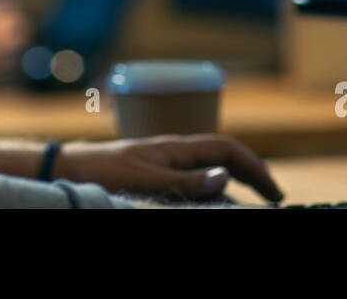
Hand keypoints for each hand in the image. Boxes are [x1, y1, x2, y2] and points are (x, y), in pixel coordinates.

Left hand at [53, 134, 283, 202]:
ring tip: (256, 200)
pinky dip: (216, 185)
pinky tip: (219, 200)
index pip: (228, 148)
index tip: (273, 191)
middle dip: (253, 173)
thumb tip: (225, 176)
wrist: (72, 166)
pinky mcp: (158, 168)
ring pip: (213, 164)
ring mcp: (168, 158)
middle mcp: (177, 149)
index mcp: (177, 146)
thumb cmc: (106, 173)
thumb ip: (186, 181)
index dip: (255, 167)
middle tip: (274, 197)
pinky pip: (197, 173)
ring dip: (238, 178)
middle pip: (225, 154)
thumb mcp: (148, 181)